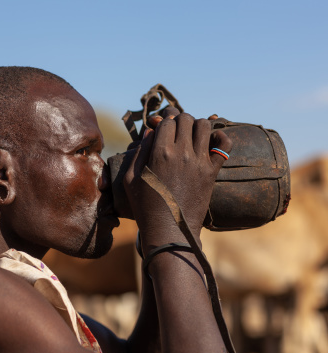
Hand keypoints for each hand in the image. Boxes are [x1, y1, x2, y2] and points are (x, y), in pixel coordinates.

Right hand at [123, 107, 231, 252]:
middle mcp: (181, 153)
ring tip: (192, 136)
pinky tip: (212, 142)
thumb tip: (151, 132)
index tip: (163, 128)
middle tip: (177, 131)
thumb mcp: (131, 178)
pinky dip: (221, 138)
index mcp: (159, 153)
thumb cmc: (145, 206)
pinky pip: (224, 144)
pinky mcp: (212, 172)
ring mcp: (199, 161)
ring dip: (198, 126)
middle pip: (185, 119)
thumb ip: (140, 152)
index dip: (164, 121)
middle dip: (180, 120)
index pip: (167, 121)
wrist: (169, 231)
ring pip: (204, 125)